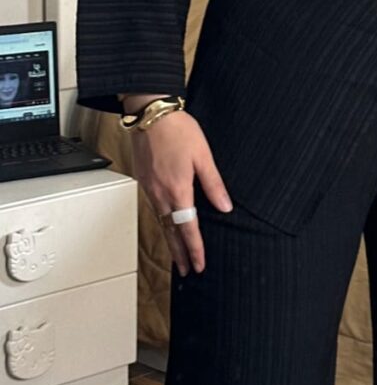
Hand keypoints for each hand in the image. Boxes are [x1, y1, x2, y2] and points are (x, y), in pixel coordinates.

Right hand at [130, 110, 232, 275]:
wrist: (150, 113)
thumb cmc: (177, 129)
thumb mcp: (203, 155)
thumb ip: (214, 183)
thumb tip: (224, 206)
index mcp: (178, 189)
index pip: (188, 227)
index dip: (195, 248)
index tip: (199, 264)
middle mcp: (160, 193)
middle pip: (170, 231)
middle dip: (179, 253)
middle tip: (186, 271)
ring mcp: (149, 188)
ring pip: (160, 222)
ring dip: (169, 240)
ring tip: (177, 255)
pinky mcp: (143, 180)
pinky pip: (153, 208)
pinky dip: (161, 222)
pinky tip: (165, 224)